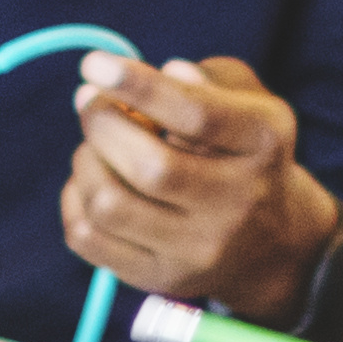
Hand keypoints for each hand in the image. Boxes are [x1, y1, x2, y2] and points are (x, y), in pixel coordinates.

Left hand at [57, 53, 332, 310]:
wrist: (268, 240)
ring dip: (86, 160)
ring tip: (97, 145)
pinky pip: (87, 238)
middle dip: (101, 122)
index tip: (94, 63)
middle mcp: (237, 203)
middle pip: (149, 166)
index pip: (196, 115)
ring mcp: (198, 250)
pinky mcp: (160, 278)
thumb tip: (169, 72)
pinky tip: (93, 181)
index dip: (137, 85)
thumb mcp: (247, 100)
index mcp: (262, 143)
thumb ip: (209, 77)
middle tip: (92, 102)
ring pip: (108, 204)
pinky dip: (74, 199)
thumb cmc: (240, 148)